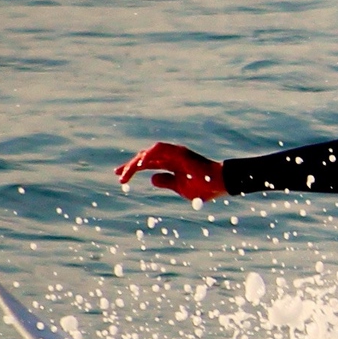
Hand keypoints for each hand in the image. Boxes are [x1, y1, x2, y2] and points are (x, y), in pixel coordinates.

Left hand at [113, 140, 228, 201]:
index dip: (133, 169)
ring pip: (149, 153)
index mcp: (171, 164)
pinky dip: (148, 155)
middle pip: (145, 158)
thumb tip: (152, 179)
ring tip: (125, 173)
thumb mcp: (180, 188)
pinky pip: (159, 150)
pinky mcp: (179, 152)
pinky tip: (139, 164)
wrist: (219, 184)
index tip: (121, 179)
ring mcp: (175, 153)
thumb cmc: (204, 187)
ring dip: (136, 162)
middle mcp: (171, 156)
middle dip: (130, 166)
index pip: (148, 164)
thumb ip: (166, 182)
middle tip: (118, 175)